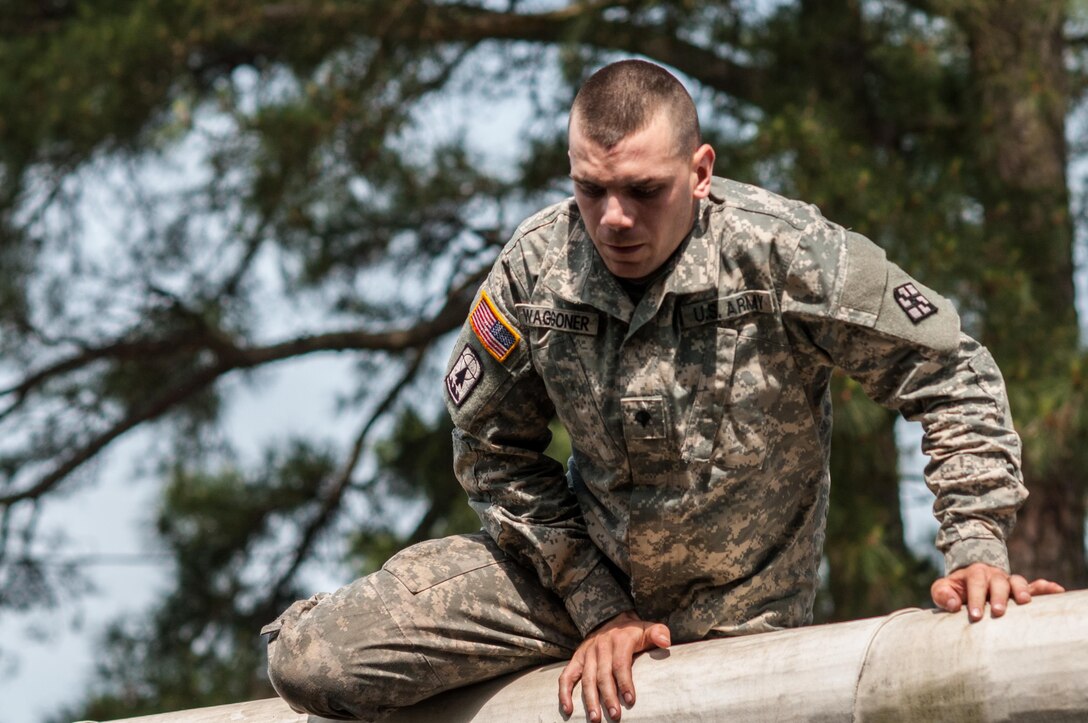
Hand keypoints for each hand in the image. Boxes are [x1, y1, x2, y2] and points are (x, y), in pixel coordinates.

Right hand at [558, 610, 669, 721]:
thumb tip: (665, 641)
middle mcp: (600, 647)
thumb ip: (658, 633)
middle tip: (615, 715)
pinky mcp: (576, 659)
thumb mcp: (647, 628)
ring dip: (589, 700)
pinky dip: (565, 693)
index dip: (625, 682)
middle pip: (603, 675)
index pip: (620, 663)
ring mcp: (586, 654)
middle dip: (608, 697)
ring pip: (586, 679)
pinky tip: (568, 709)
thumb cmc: (632, 631)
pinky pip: (566, 676)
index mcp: (619, 641)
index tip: (631, 700)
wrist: (610, 619)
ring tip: (595, 719)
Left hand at [931, 562, 1064, 621]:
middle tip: (998, 612)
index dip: (975, 598)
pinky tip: (1057, 591)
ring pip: (1017, 582)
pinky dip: (1045, 588)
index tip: (974, 616)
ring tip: (1025, 602)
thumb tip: (953, 604)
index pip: (975, 583)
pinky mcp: (1020, 589)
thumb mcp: (942, 588)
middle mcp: (993, 575)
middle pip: (998, 582)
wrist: (969, 580)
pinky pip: (1035, 586)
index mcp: (974, 573)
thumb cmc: (955, 589)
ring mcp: (1008, 581)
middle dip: (999, 597)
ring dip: (1022, 590)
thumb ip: (942, 594)